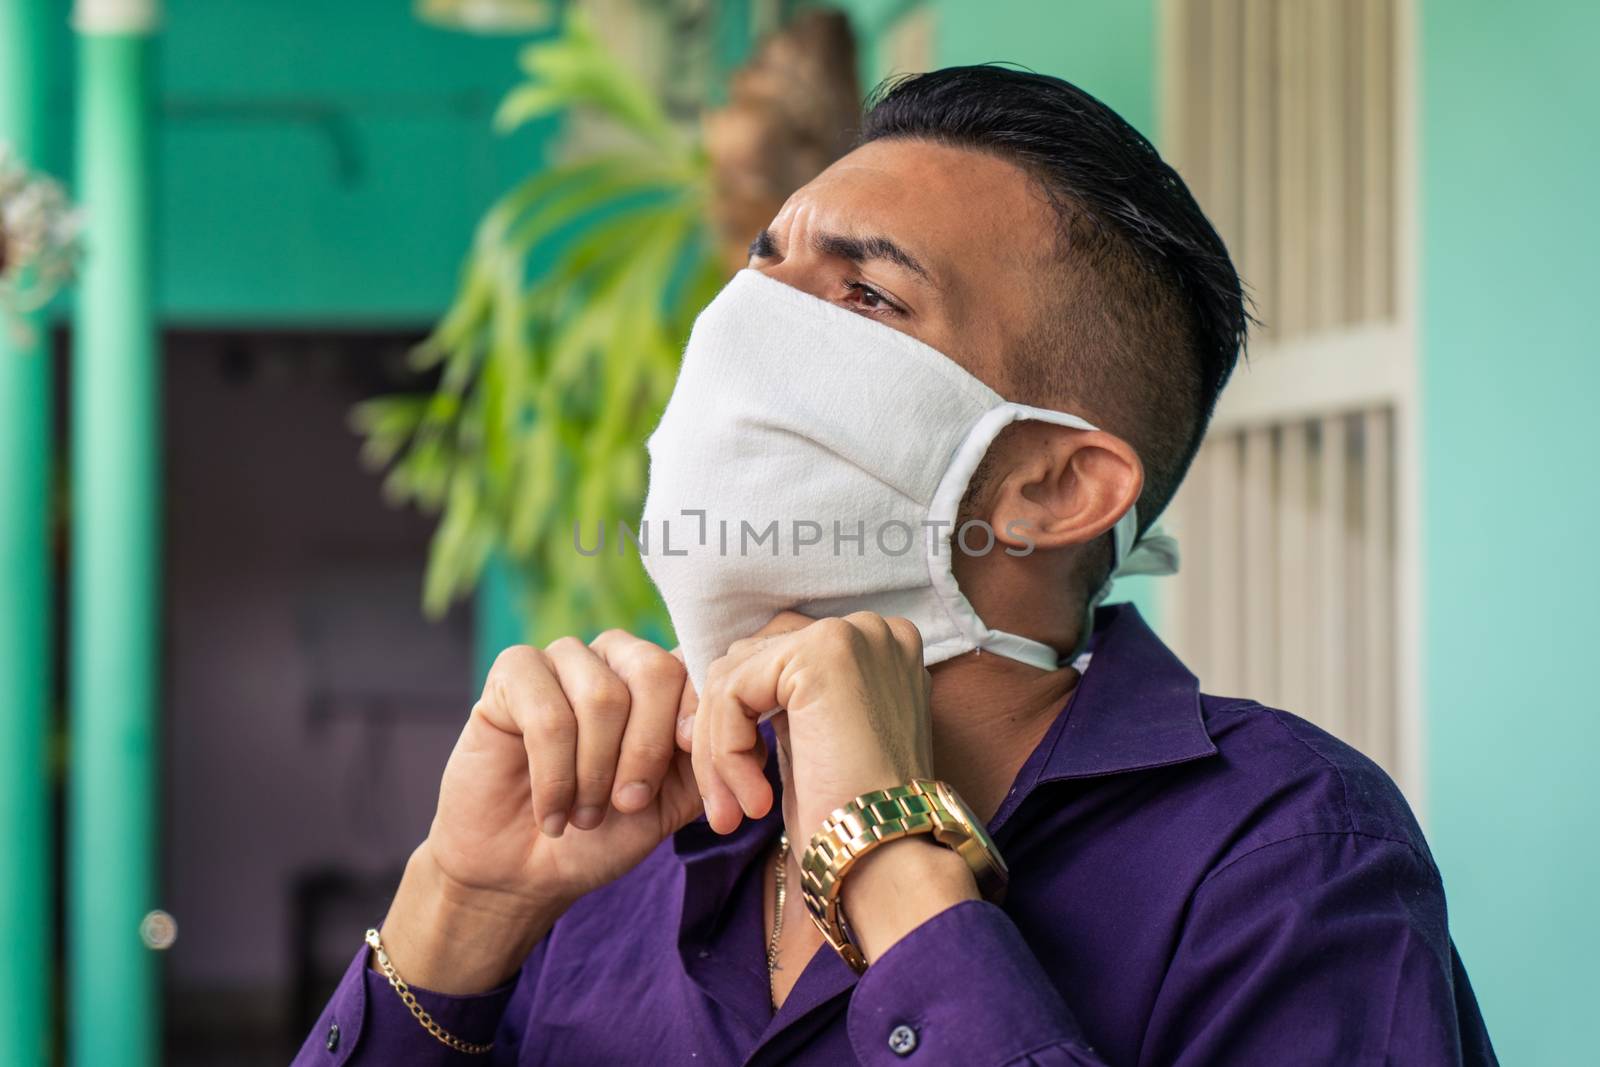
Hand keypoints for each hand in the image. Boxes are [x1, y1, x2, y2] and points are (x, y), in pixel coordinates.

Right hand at [381, 630, 702, 992]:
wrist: (526, 872)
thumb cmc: (604, 833)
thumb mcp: (673, 802)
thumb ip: (712, 762)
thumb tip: (757, 734)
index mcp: (663, 677)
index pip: (697, 672)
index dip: (697, 724)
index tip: (690, 771)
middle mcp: (616, 655)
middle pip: (654, 672)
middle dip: (646, 751)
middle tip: (627, 805)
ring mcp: (563, 658)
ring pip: (602, 697)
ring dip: (595, 773)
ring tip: (584, 816)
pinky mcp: (512, 673)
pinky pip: (547, 715)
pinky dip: (554, 777)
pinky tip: (551, 813)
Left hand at [690, 612, 977, 961]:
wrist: (889, 857)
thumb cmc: (852, 818)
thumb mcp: (815, 741)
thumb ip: (784, 701)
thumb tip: (720, 686)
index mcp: (873, 647)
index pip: (773, 658)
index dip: (738, 717)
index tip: (726, 779)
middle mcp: (869, 628)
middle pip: (749, 660)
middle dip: (721, 734)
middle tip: (721, 804)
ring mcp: (849, 634)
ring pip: (734, 677)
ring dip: (718, 753)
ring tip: (734, 813)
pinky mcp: (822, 653)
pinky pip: (734, 691)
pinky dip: (726, 752)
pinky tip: (753, 800)